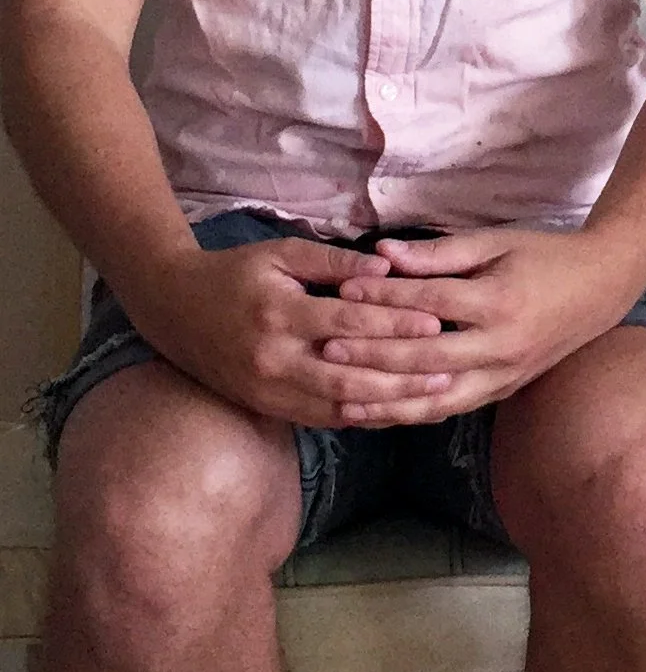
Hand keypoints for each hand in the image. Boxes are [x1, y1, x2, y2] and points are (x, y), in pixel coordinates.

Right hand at [120, 238, 455, 426]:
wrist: (173, 309)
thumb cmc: (234, 272)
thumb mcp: (280, 253)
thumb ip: (333, 261)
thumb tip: (386, 269)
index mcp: (279, 312)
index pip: (348, 323)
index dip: (394, 323)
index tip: (436, 322)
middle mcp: (274, 359)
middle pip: (349, 374)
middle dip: (401, 376)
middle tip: (447, 371)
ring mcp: (269, 390)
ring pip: (337, 406)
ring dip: (387, 406)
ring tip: (430, 400)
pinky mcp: (267, 407)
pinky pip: (320, 418)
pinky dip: (360, 417)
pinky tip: (393, 413)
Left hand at [324, 227, 640, 423]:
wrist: (601, 288)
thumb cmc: (544, 255)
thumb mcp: (495, 242)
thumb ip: (439, 253)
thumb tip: (383, 254)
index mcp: (498, 301)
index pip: (430, 302)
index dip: (386, 296)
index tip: (344, 290)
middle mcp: (500, 346)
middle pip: (425, 356)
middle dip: (373, 353)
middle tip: (328, 347)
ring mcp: (503, 375)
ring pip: (435, 398)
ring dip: (387, 399)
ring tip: (341, 397)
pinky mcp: (502, 392)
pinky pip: (451, 409)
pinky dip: (413, 413)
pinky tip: (380, 413)